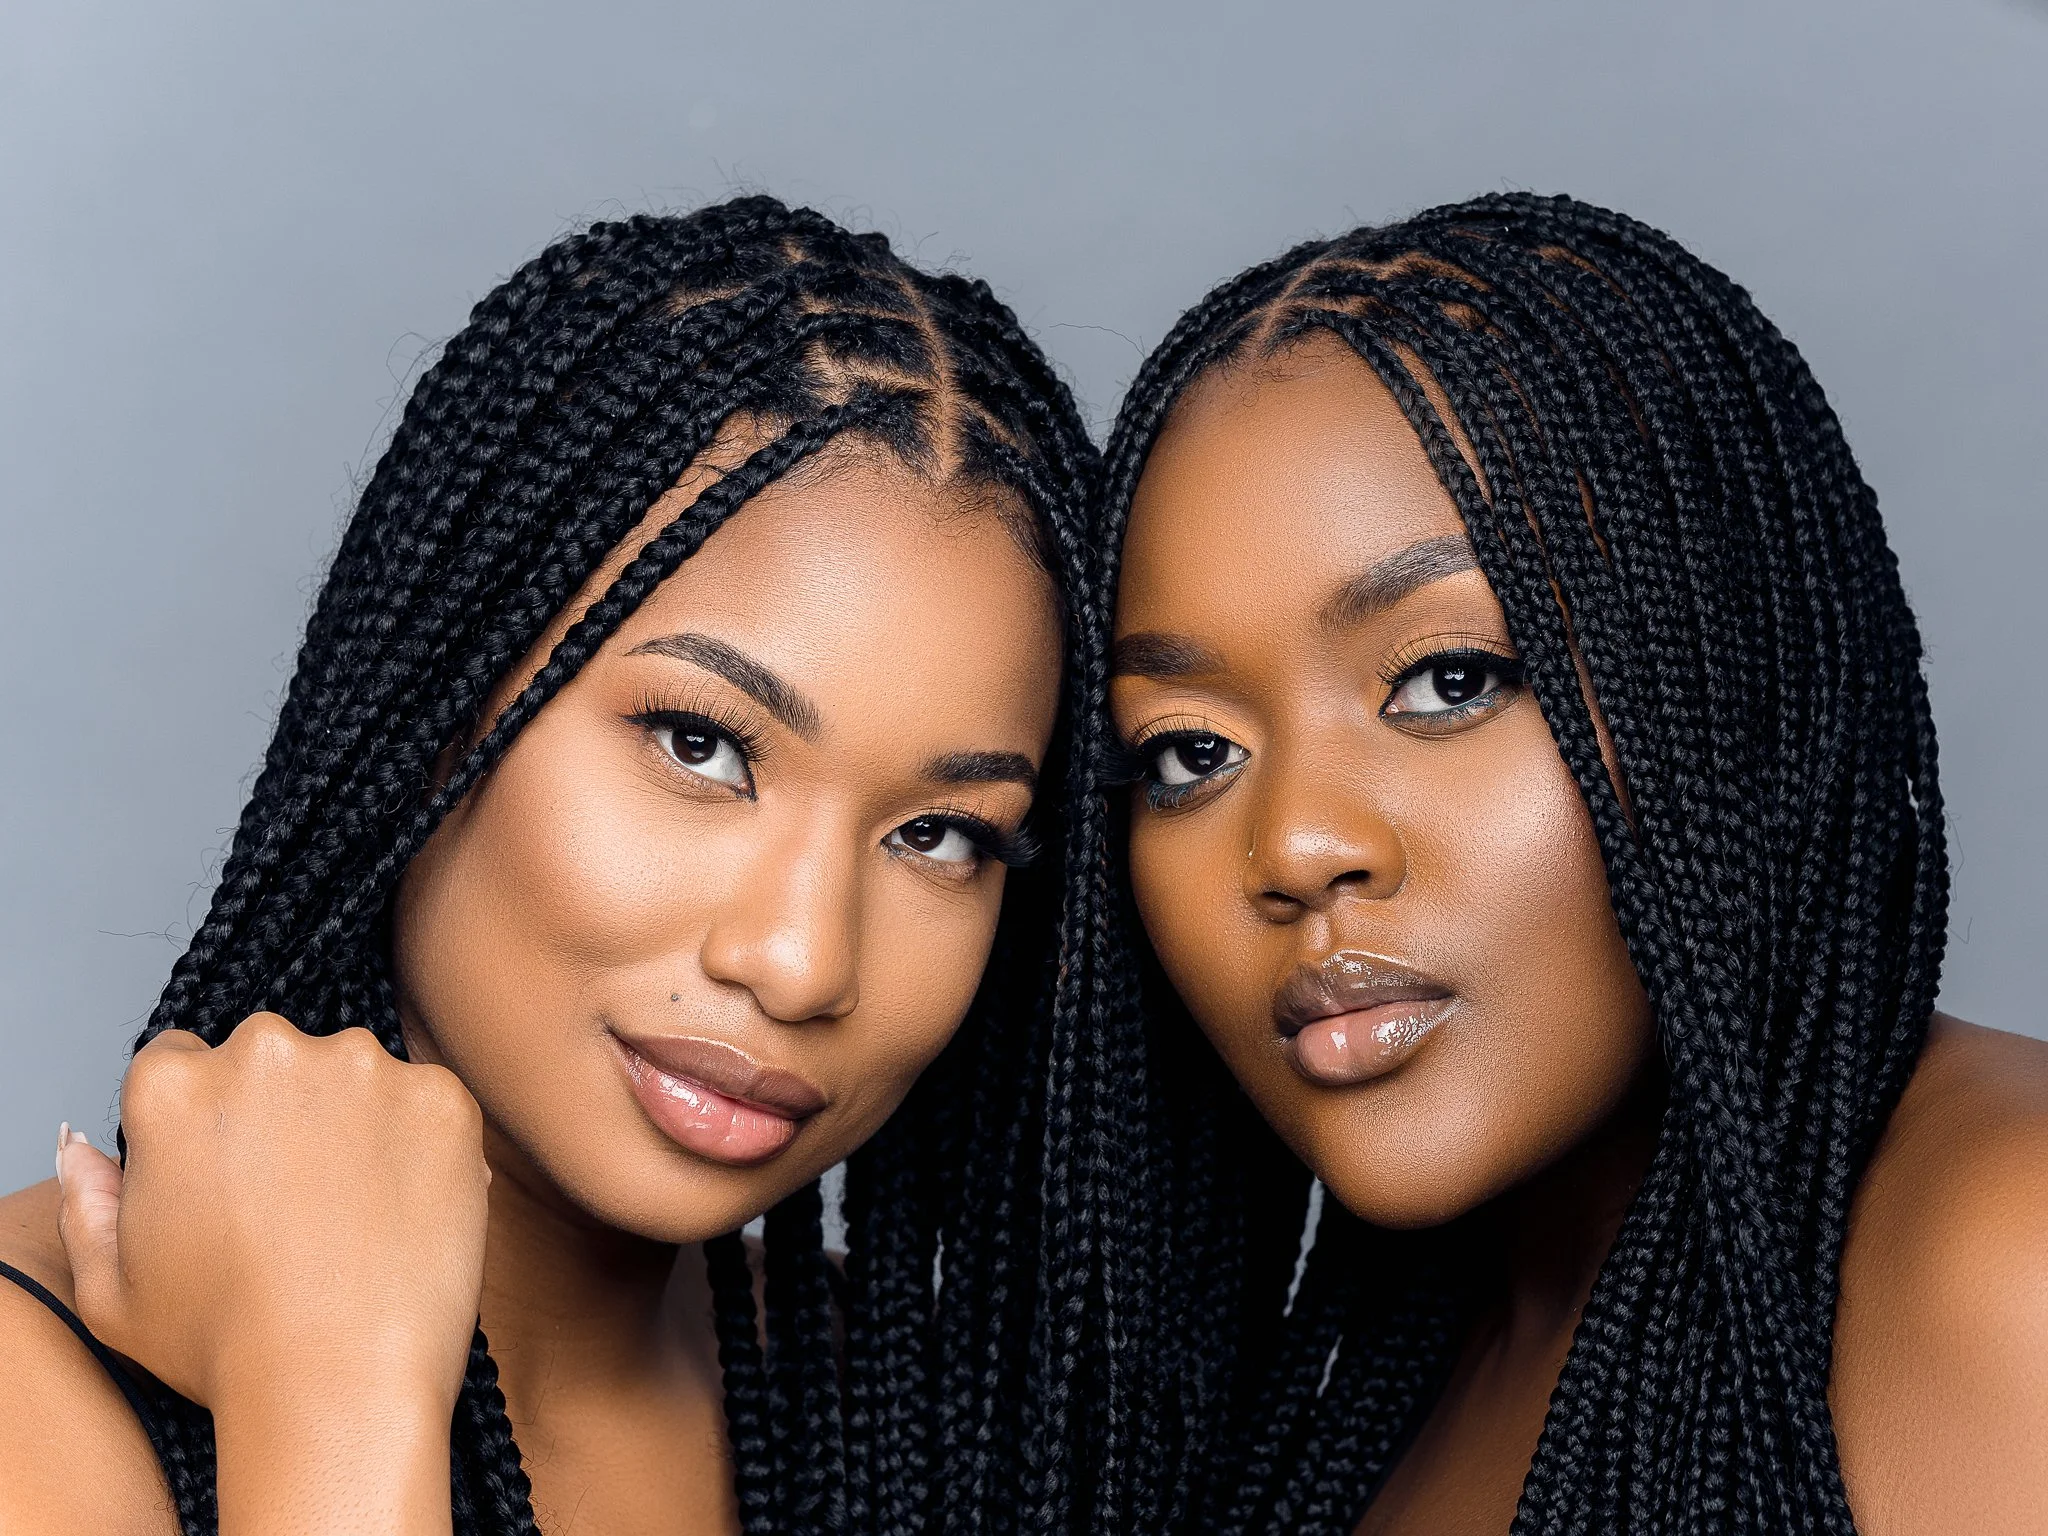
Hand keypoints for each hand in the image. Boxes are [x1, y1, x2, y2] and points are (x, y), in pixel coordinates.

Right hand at [57, 1014, 489, 1421]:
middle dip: (277, 1109)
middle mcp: (269, 1054)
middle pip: (270, 1059)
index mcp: (175, 1086)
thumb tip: (82, 1147)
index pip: (181, 1064)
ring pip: (353, 1075)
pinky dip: (420, 1144)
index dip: (201, 1123)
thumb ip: (89, 1201)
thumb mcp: (111, 1289)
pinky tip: (401, 1212)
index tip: (225, 1172)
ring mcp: (365, 1069)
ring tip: (350, 1214)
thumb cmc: (222, 1345)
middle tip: (291, 1200)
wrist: (338, 1380)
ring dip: (353, 1119)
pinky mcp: (441, 1097)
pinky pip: (427, 1103)